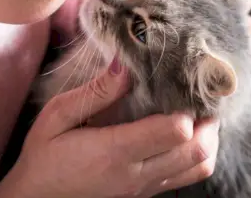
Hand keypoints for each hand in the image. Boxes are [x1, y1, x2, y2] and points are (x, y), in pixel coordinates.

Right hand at [0, 59, 218, 197]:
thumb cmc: (43, 156)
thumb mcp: (56, 117)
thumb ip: (94, 92)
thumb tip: (126, 65)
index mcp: (114, 151)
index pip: (175, 131)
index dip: (187, 107)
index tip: (184, 86)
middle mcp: (136, 174)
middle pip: (197, 150)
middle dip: (208, 121)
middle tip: (200, 98)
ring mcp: (144, 188)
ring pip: (199, 167)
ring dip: (207, 140)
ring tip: (198, 117)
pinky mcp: (146, 194)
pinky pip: (186, 178)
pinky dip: (196, 156)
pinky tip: (184, 137)